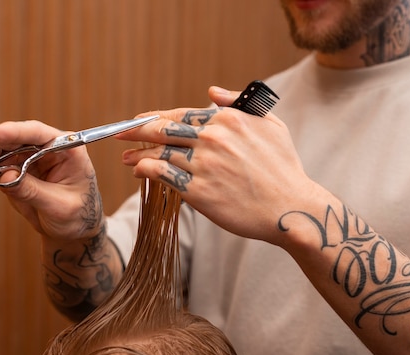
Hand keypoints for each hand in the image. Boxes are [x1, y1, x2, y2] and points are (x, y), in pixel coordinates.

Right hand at [0, 121, 104, 240]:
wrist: (75, 229)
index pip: (37, 134)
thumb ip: (33, 191)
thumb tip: (3, 175)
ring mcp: (27, 157)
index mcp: (66, 148)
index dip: (11, 133)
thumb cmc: (78, 215)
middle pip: (12, 139)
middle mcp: (45, 147)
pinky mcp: (13, 168)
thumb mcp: (59, 207)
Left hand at [118, 86, 318, 244]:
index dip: (155, 117)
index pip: (180, 113)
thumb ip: (239, 103)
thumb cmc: (283, 168)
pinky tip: (139, 172)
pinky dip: (146, 171)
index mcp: (227, 119)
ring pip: (160, 154)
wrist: (291, 208)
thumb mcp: (270, 124)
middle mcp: (213, 138)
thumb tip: (211, 92)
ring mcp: (204, 165)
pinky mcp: (199, 192)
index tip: (139, 119)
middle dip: (136, 131)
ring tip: (127, 159)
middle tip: (118, 134)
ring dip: (138, 155)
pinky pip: (163, 176)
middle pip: (164, 130)